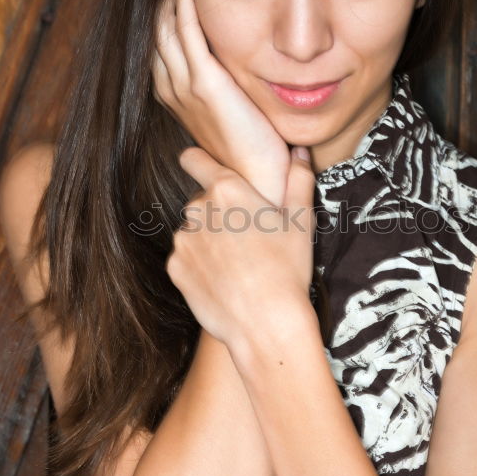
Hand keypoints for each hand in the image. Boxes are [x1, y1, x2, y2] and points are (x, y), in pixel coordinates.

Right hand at [153, 0, 290, 206]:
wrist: (256, 177)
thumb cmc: (249, 151)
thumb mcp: (229, 114)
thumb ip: (224, 93)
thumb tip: (234, 79)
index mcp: (175, 96)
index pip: (158, 45)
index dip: (162, 15)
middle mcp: (172, 88)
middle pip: (155, 32)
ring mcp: (184, 84)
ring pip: (164, 26)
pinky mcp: (205, 81)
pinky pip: (186, 28)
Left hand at [166, 145, 316, 349]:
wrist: (265, 323)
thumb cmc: (287, 269)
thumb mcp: (301, 221)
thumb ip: (298, 180)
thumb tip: (299, 152)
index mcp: (228, 190)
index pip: (195, 159)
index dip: (197, 161)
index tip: (199, 165)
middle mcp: (198, 210)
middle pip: (201, 202)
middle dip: (218, 213)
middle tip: (246, 237)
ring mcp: (183, 240)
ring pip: (193, 232)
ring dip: (208, 240)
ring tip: (237, 264)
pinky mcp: (175, 268)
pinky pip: (186, 259)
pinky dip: (200, 266)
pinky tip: (224, 280)